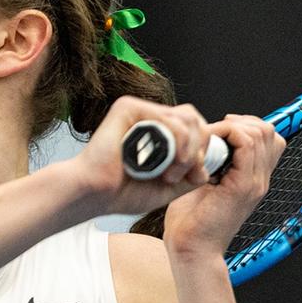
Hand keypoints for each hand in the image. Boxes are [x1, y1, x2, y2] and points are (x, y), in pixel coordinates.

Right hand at [66, 96, 217, 215]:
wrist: (94, 194)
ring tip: (172, 173)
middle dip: (199, 149)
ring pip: (188, 118)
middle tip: (181, 175)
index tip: (191, 175)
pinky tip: (163, 163)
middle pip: (195, 119)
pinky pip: (168, 118)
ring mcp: (139, 111)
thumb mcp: (168, 188)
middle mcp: (149, 117)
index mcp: (157, 132)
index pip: (196, 128)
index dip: (203, 150)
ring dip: (188, 149)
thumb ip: (190, 176)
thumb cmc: (121, 192)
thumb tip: (206, 167)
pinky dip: (175, 141)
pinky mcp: (128, 108)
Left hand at [163, 114, 285, 256]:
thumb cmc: (190, 221)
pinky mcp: (243, 186)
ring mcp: (255, 182)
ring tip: (211, 139)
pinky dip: (228, 135)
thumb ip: (210, 161)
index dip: (247, 126)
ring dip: (232, 127)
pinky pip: (247, 145)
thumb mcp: (202, 183)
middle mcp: (259, 179)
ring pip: (261, 133)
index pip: (269, 139)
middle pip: (269, 131)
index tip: (221, 131)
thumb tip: (204, 139)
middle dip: (241, 122)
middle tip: (216, 132)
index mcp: (253, 178)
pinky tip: (211, 145)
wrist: (191, 249)